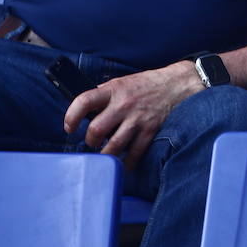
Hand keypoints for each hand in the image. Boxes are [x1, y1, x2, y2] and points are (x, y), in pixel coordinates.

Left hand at [63, 62, 203, 168]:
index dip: (71, 116)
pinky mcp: (150, 130)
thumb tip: (84, 111)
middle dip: (90, 141)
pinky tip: (123, 163)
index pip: (84, 101)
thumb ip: (104, 95)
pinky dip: (126, 162)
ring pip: (113, 146)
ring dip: (105, 154)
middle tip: (92, 142)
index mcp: (113, 90)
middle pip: (96, 130)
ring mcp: (138, 119)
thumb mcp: (122, 83)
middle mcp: (124, 104)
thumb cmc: (146, 84)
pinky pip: (134, 153)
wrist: (177, 84)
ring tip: (105, 153)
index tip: (69, 127)